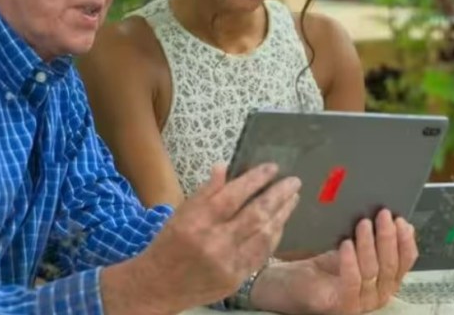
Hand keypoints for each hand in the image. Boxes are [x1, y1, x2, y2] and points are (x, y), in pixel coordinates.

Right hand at [103, 163, 300, 313]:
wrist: (159, 285)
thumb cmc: (170, 243)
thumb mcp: (182, 212)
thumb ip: (206, 191)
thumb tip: (225, 166)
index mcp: (198, 221)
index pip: (233, 195)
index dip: (256, 179)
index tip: (272, 168)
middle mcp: (214, 242)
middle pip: (255, 214)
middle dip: (279, 194)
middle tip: (294, 181)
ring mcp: (228, 263)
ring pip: (264, 234)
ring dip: (283, 214)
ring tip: (293, 198)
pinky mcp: (236, 279)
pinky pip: (262, 254)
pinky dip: (274, 236)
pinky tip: (281, 222)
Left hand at [251, 209, 417, 313]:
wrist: (288, 282)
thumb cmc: (321, 266)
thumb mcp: (353, 249)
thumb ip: (376, 240)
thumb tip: (400, 222)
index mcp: (385, 281)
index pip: (405, 262)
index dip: (405, 240)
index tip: (400, 220)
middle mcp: (377, 295)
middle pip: (390, 266)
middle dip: (388, 238)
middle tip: (383, 215)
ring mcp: (360, 303)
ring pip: (373, 272)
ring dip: (369, 244)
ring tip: (364, 223)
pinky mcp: (340, 305)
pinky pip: (352, 282)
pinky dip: (351, 261)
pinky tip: (346, 244)